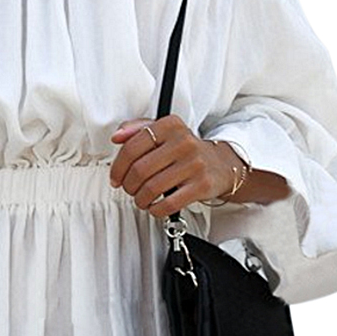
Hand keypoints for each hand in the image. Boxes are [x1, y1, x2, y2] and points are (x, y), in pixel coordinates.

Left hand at [108, 115, 234, 216]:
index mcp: (170, 125)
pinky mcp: (202, 185)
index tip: (116, 178)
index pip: (132, 147)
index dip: (118, 167)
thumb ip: (137, 129)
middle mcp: (183, 142)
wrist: (220, 164)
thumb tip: (117, 136)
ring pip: (152, 188)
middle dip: (129, 186)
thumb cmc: (185, 150)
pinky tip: (155, 206)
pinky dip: (156, 209)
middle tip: (130, 189)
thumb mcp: (163, 132)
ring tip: (141, 199)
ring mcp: (194, 164)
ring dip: (140, 199)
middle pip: (139, 170)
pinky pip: (169, 204)